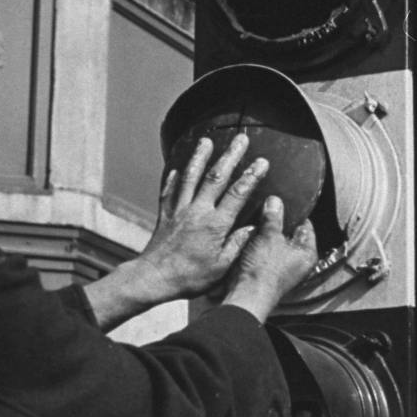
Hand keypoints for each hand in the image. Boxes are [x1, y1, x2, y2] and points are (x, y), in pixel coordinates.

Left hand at [138, 132, 269, 300]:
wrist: (154, 277)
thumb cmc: (190, 277)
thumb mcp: (221, 267)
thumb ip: (237, 245)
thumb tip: (252, 228)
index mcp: (215, 224)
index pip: (237, 194)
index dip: (251, 176)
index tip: (261, 162)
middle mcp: (197, 211)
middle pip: (216, 177)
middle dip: (230, 155)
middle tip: (241, 139)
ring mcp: (179, 210)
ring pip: (191, 177)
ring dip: (200, 157)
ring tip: (207, 141)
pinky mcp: (165, 215)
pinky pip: (170, 191)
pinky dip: (174, 178)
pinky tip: (177, 168)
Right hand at [222, 195, 317, 322]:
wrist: (247, 294)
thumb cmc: (264, 270)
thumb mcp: (269, 236)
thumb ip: (273, 217)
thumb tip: (275, 201)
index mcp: (308, 253)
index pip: (306, 225)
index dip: (294, 211)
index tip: (282, 200)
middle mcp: (299, 262)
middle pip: (290, 234)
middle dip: (278, 222)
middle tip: (266, 208)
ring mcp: (285, 268)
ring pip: (277, 243)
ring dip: (267, 234)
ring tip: (257, 222)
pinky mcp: (270, 272)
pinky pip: (267, 252)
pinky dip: (261, 245)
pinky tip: (251, 237)